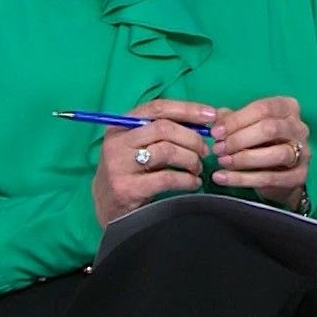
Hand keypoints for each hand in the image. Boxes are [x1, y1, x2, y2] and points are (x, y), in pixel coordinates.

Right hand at [90, 99, 214, 223]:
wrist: (106, 209)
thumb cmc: (130, 172)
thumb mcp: (138, 147)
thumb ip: (163, 132)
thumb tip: (204, 120)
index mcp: (121, 125)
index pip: (158, 108)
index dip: (187, 109)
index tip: (211, 115)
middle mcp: (117, 142)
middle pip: (164, 128)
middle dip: (192, 138)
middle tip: (205, 151)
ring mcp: (119, 165)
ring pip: (167, 151)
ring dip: (191, 159)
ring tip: (198, 168)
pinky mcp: (127, 188)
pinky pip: (166, 178)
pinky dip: (186, 180)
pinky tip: (193, 183)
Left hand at [210, 95, 311, 208]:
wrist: (280, 176)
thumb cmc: (263, 144)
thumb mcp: (247, 128)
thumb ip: (233, 120)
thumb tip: (215, 117)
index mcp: (288, 108)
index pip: (263, 108)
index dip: (236, 120)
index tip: (215, 132)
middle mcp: (300, 128)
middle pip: (270, 128)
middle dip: (239, 139)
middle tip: (218, 148)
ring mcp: (303, 153)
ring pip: (274, 154)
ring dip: (243, 158)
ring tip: (222, 161)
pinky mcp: (298, 177)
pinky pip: (268, 178)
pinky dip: (242, 179)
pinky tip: (222, 178)